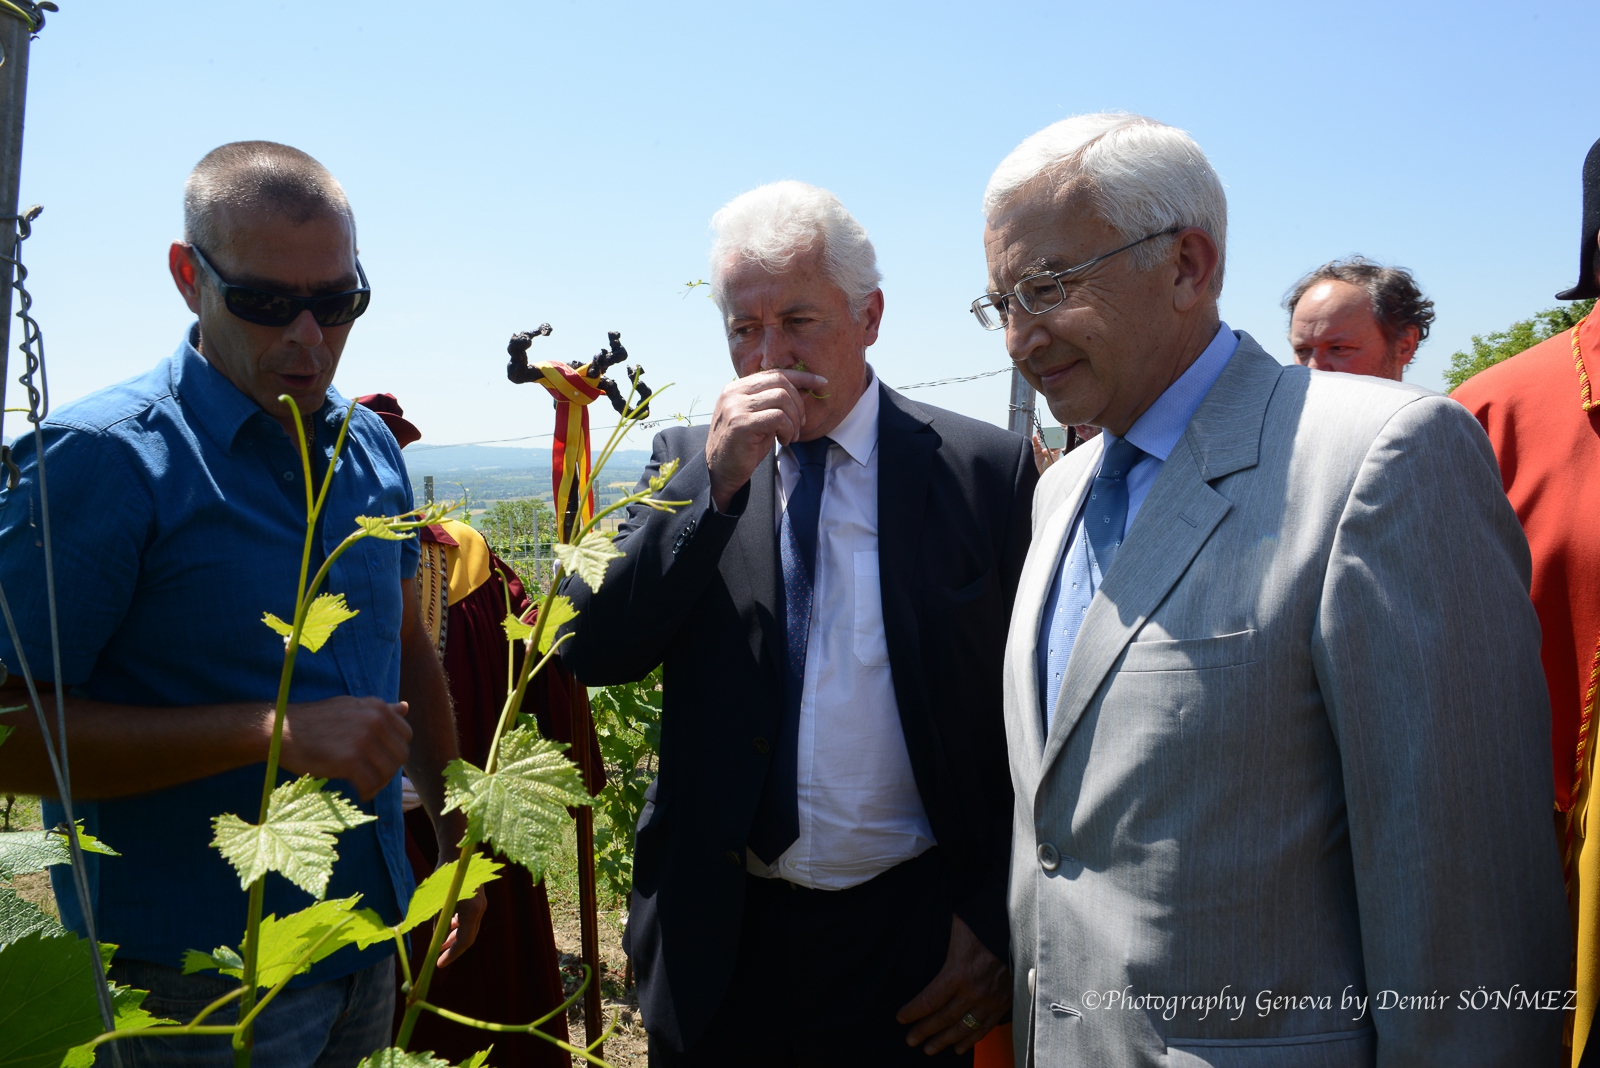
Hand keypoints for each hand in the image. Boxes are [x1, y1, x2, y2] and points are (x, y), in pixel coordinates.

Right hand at [278, 696, 411, 800]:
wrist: (281, 729)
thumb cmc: (315, 721)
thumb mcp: (351, 707)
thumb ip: (379, 710)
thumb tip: (405, 707)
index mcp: (377, 707)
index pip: (405, 735)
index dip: (395, 751)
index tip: (381, 761)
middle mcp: (374, 720)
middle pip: (400, 755)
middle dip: (390, 770)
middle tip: (374, 778)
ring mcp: (363, 740)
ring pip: (388, 771)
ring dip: (379, 783)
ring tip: (366, 787)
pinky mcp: (350, 760)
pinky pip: (370, 782)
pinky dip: (367, 792)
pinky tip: (359, 793)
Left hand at [434, 878, 486, 967]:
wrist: (458, 853)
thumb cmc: (445, 877)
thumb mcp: (437, 902)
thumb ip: (438, 923)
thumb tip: (434, 942)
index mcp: (472, 910)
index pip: (464, 941)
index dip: (452, 954)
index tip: (439, 963)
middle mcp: (480, 909)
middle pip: (469, 937)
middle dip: (454, 949)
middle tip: (439, 959)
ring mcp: (480, 904)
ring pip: (469, 929)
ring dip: (455, 938)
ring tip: (440, 946)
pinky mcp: (478, 899)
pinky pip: (469, 920)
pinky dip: (458, 927)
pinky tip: (447, 928)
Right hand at [704, 368, 827, 511]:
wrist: (721, 472)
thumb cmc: (743, 446)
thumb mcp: (760, 418)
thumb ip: (775, 403)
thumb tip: (806, 389)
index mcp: (737, 388)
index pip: (774, 373)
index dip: (801, 376)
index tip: (822, 382)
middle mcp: (734, 393)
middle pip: (780, 382)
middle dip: (799, 403)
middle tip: (800, 424)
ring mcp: (736, 407)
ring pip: (782, 398)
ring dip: (794, 419)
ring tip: (791, 436)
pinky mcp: (741, 424)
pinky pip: (778, 417)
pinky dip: (788, 429)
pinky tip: (784, 441)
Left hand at [896, 915, 1011, 1055]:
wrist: (1017, 928)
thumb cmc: (983, 924)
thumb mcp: (956, 927)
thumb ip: (939, 937)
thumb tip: (921, 936)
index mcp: (958, 973)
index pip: (929, 1001)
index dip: (913, 1012)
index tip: (901, 1018)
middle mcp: (974, 991)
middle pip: (944, 1019)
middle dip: (925, 1031)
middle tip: (911, 1040)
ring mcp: (990, 1000)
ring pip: (964, 1028)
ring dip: (945, 1041)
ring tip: (930, 1049)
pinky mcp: (1003, 1002)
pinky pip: (985, 1027)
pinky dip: (972, 1039)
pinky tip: (960, 1047)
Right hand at [1031, 432, 1059, 473]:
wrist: (1042, 473)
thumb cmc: (1050, 467)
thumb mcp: (1050, 461)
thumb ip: (1048, 455)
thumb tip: (1044, 450)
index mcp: (1055, 449)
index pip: (1055, 441)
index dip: (1054, 436)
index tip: (1052, 432)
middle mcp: (1049, 447)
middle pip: (1048, 439)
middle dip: (1047, 434)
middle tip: (1045, 429)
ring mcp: (1042, 448)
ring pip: (1041, 440)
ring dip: (1040, 435)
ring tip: (1039, 430)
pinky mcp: (1036, 450)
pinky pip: (1035, 443)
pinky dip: (1035, 440)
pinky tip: (1034, 437)